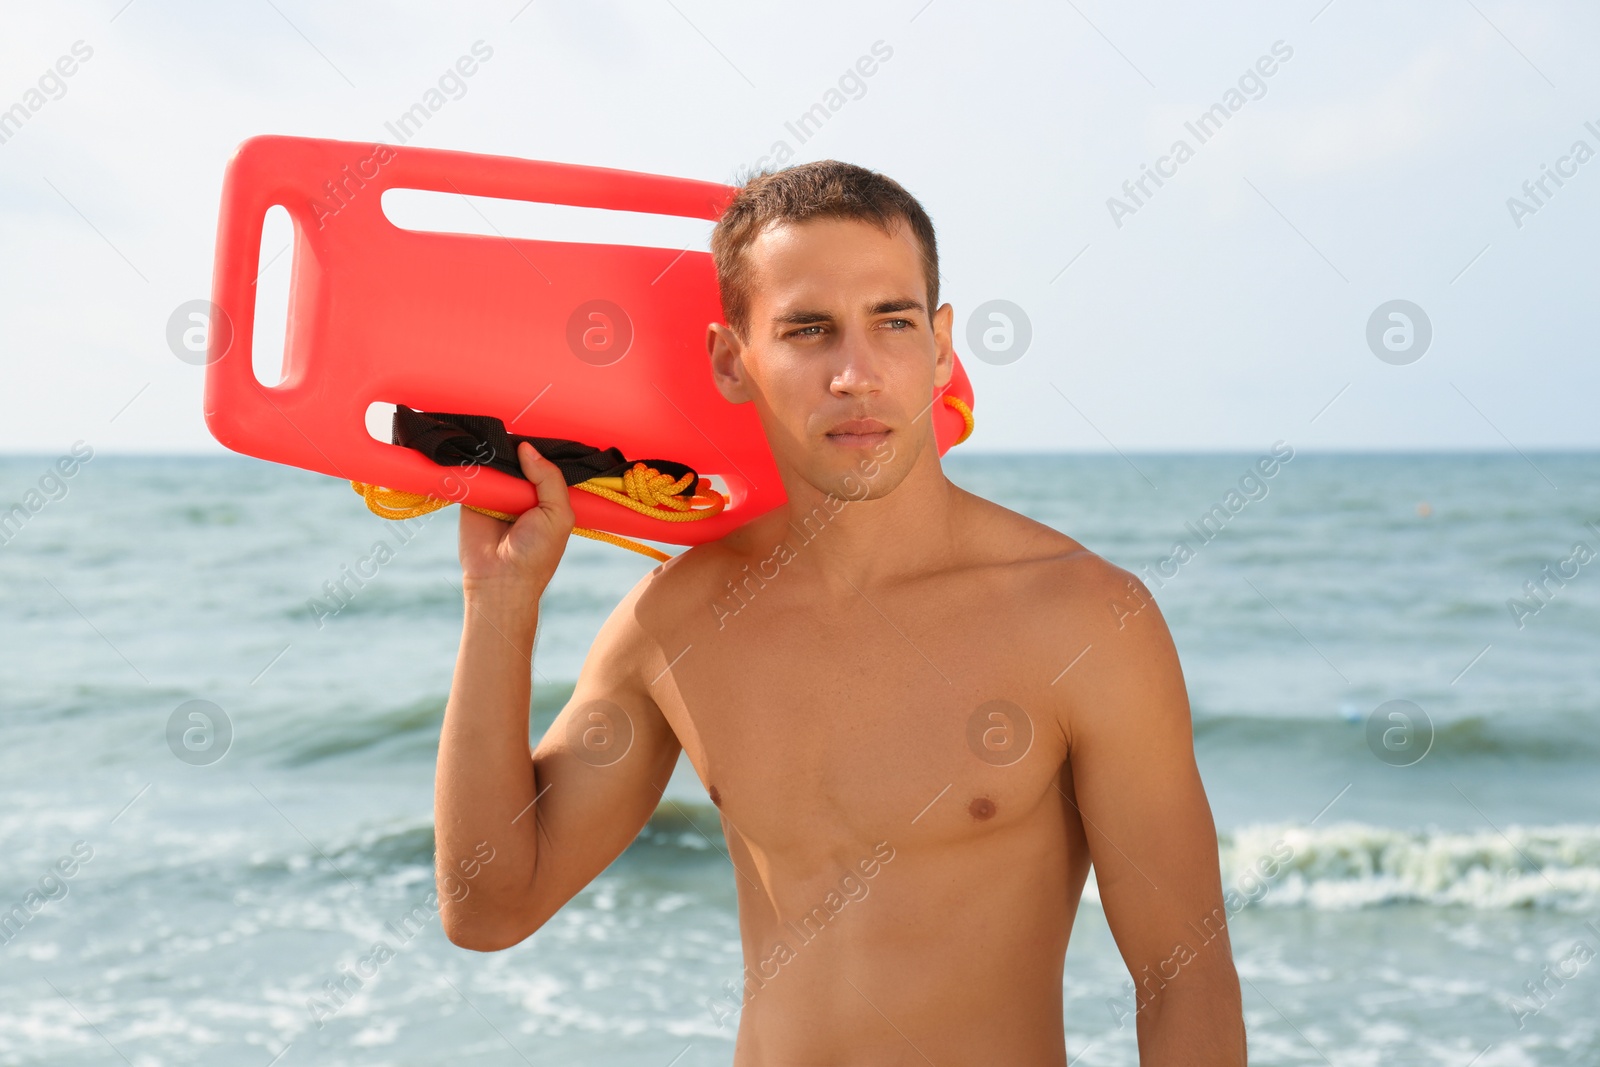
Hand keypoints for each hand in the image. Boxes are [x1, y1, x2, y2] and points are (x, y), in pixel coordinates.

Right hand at [458, 441, 574, 592]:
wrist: (499, 579)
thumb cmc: (536, 553)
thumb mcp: (558, 514)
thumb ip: (549, 478)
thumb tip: (525, 446)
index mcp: (545, 494)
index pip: (542, 461)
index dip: (538, 447)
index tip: (533, 425)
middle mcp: (520, 491)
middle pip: (516, 457)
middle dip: (512, 445)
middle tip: (507, 427)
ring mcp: (495, 492)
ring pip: (492, 461)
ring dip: (489, 450)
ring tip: (486, 435)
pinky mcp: (470, 497)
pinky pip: (468, 473)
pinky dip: (467, 462)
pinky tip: (468, 448)